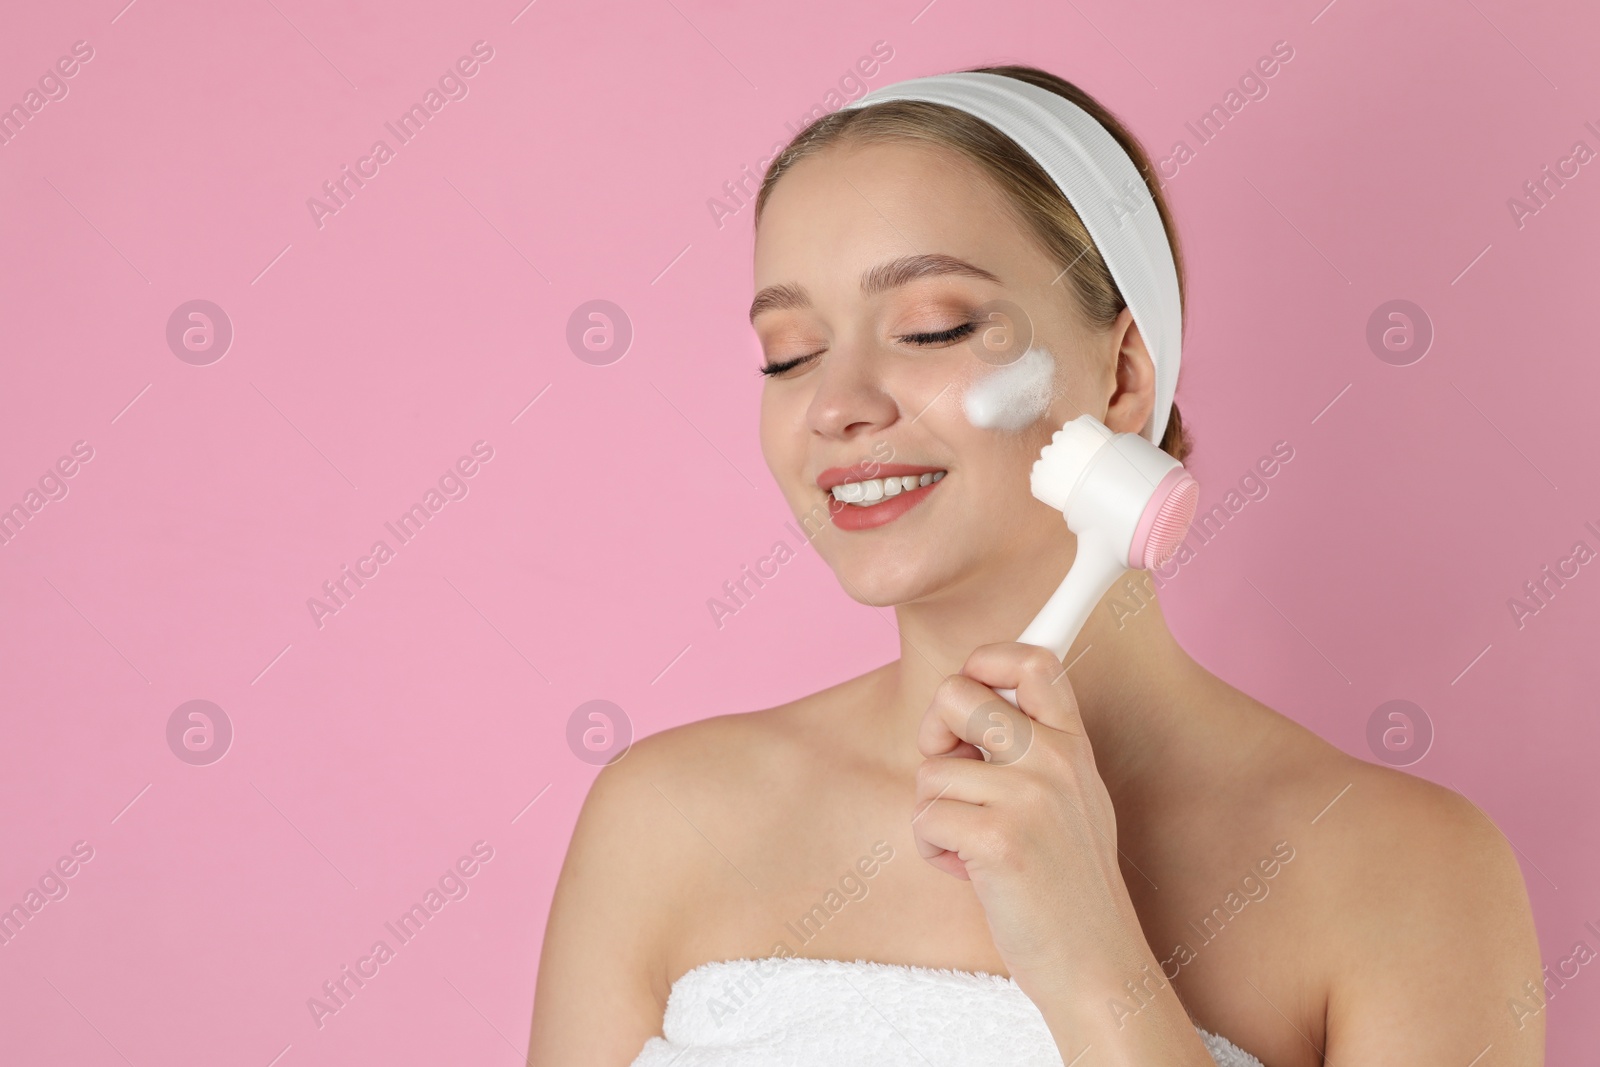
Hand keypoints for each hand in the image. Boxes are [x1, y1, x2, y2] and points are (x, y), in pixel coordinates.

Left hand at [911, 642, 1147, 1001]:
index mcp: (1073, 743)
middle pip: (955, 694)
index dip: (985, 660)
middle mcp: (1056, 759)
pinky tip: (969, 873)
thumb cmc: (1066, 884)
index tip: (970, 689)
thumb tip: (960, 703)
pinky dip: (932, 851)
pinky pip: (924, 820)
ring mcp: (1030, 798)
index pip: (1032, 660)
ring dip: (934, 815)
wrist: (1094, 964)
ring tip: (972, 847)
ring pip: (929, 771)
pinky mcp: (1000, 840)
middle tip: (948, 772)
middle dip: (932, 733)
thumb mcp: (1070, 799)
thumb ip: (1033, 748)